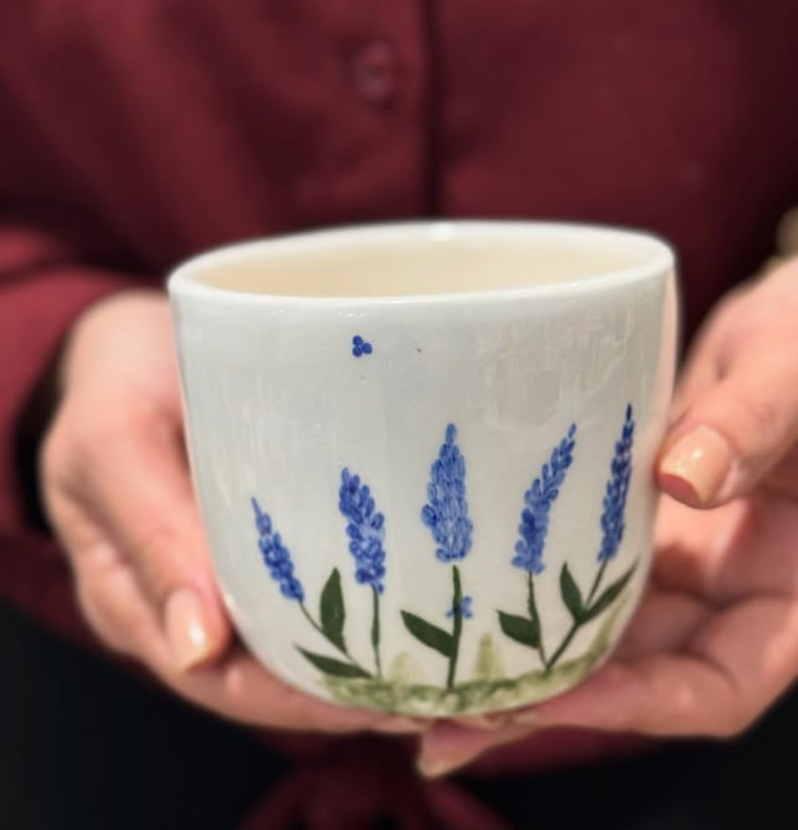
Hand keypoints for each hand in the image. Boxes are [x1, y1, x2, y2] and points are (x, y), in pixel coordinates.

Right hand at [41, 290, 420, 733]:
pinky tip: (417, 602)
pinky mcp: (260, 533)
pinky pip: (311, 580)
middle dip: (348, 690)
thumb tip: (199, 649)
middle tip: (433, 691)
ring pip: (294, 637)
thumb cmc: (117, 381)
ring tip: (442, 665)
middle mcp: (184, 599)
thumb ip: (151, 533)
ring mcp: (224, 568)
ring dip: (365, 657)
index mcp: (134, 597)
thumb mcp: (116, 442)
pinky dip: (362, 600)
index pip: (220, 679)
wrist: (135, 339)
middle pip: (268, 676)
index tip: (379, 700)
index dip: (299, 700)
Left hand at [418, 262, 797, 775]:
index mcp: (786, 590)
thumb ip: (753, 423)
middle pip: (635, 677)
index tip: (546, 697)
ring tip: (430, 687)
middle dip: (547, 703)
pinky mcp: (631, 527)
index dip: (634, 704)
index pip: (713, 687)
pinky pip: (576, 571)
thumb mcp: (792, 373)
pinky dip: (523, 594)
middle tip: (449, 720)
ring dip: (521, 663)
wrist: (787, 324)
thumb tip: (685, 479)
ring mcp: (674, 563)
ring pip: (596, 634)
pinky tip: (462, 601)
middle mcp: (724, 593)